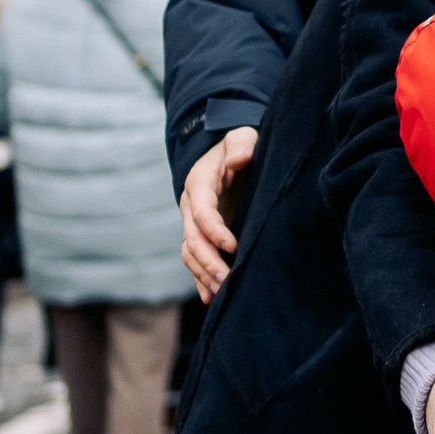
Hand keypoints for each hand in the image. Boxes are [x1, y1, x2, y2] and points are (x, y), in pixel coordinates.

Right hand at [180, 126, 258, 300]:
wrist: (228, 153)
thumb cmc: (241, 145)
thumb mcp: (243, 136)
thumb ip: (241, 145)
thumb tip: (241, 159)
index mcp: (199, 184)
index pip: (202, 212)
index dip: (214, 230)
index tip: (233, 246)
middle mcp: (191, 206)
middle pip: (193, 239)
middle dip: (209, 261)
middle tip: (228, 280)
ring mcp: (193, 222)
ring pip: (191, 253)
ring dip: (203, 274)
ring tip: (221, 294)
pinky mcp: (201, 234)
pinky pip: (194, 259)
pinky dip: (200, 278)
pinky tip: (211, 297)